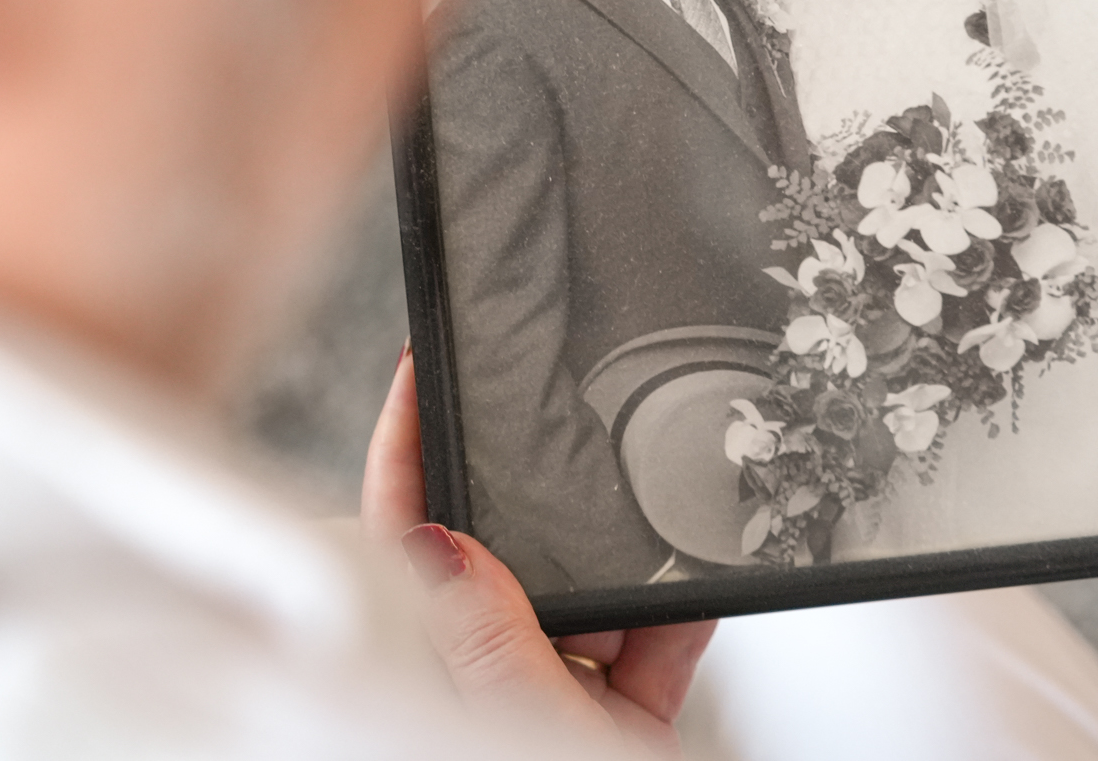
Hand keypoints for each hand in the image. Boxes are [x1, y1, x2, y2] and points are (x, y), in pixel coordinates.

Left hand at [362, 344, 716, 754]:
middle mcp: (491, 679)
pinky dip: (683, 610)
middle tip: (547, 422)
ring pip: (585, 591)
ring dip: (625, 561)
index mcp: (436, 681)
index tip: (418, 372)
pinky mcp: (629, 711)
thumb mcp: (523, 725)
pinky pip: (658, 637)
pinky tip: (698, 589)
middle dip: (534, 498)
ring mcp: (562, 695)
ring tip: (647, 524)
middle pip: (497, 554)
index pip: (399, 548)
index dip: (402, 455)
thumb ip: (487, 639)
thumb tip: (442, 543)